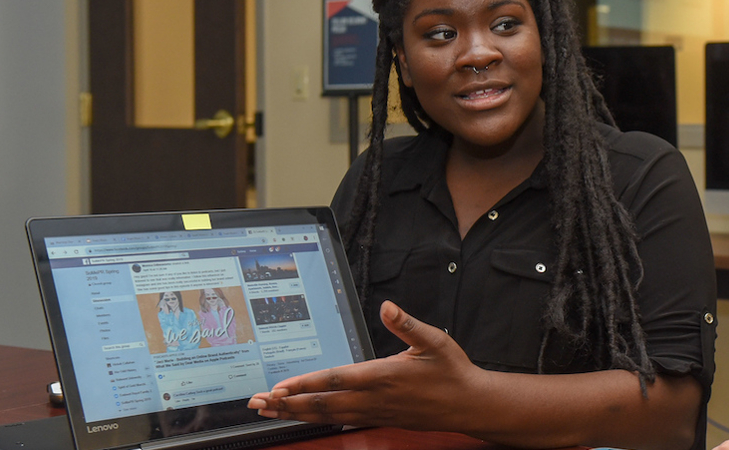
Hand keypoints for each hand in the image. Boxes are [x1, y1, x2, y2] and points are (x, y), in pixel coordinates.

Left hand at [246, 301, 487, 429]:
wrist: (469, 404)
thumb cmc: (453, 371)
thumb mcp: (434, 340)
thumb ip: (407, 324)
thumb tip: (387, 306)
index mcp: (385, 376)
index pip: (337, 380)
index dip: (307, 384)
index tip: (281, 386)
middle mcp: (375, 398)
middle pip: (323, 403)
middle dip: (288, 403)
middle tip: (258, 402)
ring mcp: (375, 412)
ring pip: (328, 416)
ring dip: (296, 413)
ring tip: (269, 411)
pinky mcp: (378, 419)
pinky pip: (340, 421)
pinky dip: (317, 419)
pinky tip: (303, 417)